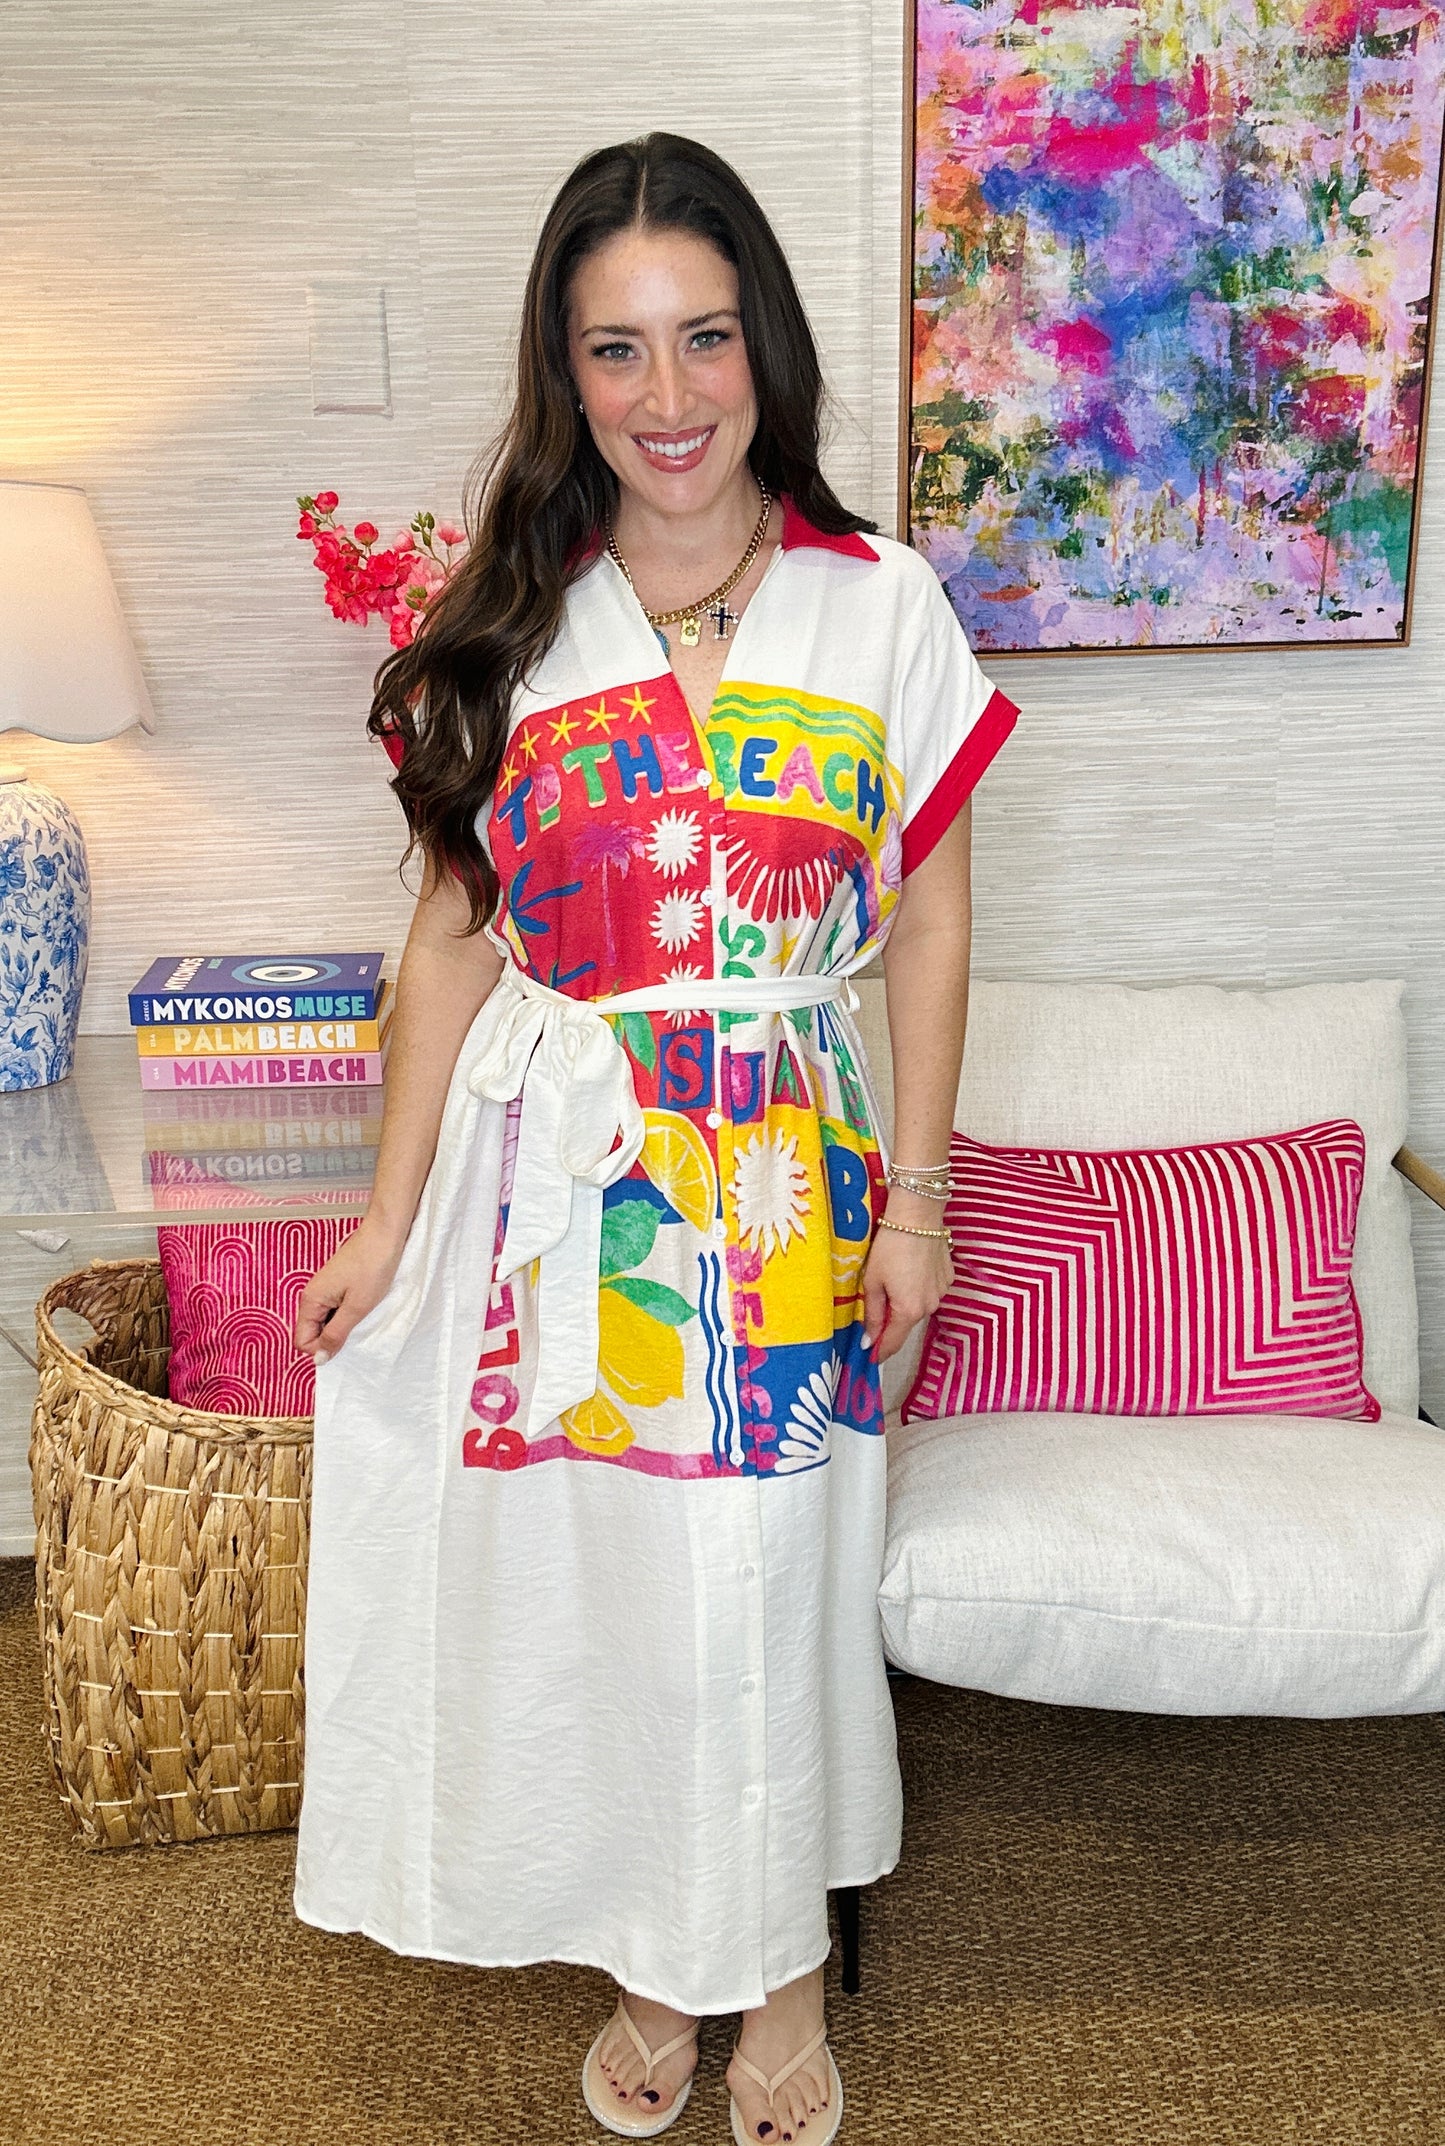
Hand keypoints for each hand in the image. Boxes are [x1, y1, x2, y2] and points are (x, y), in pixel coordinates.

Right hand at [294, 1216, 407, 1364]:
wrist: (385, 1234)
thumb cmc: (373, 1265)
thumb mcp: (356, 1308)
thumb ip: (335, 1335)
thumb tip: (318, 1359)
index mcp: (311, 1300)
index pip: (302, 1341)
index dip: (321, 1349)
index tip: (345, 1344)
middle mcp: (313, 1295)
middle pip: (312, 1332)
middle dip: (332, 1338)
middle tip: (357, 1330)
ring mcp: (325, 1289)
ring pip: (326, 1321)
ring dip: (343, 1326)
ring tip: (363, 1316)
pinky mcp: (338, 1285)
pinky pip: (336, 1310)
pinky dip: (349, 1314)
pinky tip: (364, 1307)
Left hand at [860, 1191, 952, 1362]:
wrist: (917, 1215)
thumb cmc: (890, 1246)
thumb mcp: (872, 1280)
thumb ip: (871, 1313)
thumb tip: (869, 1340)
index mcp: (909, 1311)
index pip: (893, 1342)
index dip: (879, 1352)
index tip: (869, 1357)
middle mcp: (930, 1306)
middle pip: (905, 1324)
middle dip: (889, 1322)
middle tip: (873, 1308)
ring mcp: (942, 1292)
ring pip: (918, 1307)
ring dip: (904, 1303)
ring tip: (891, 1280)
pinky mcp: (948, 1277)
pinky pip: (929, 1291)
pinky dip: (918, 1287)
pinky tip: (909, 1269)